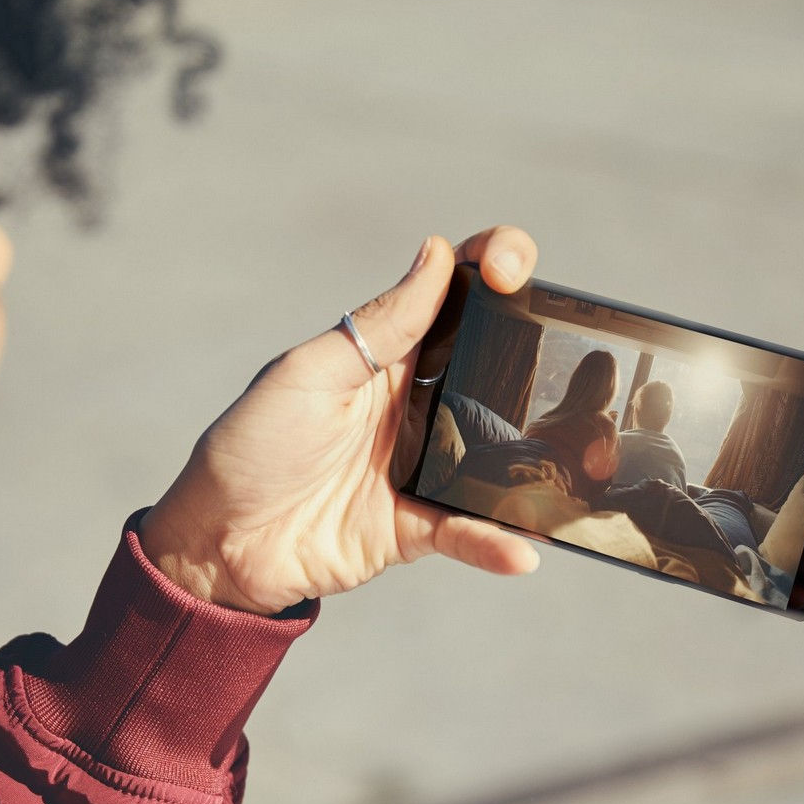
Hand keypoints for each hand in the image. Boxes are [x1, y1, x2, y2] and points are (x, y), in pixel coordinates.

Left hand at [139, 227, 543, 614]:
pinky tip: (522, 549)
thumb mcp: (309, 374)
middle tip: (577, 349)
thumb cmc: (249, 447)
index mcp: (385, 354)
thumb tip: (438, 253)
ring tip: (587, 453)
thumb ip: (379, 326)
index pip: (452, 295)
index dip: (491, 266)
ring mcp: (421, 465)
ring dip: (540, 454)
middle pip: (495, 365)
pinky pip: (468, 530)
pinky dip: (494, 541)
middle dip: (541, 350)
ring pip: (500, 451)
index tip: (509, 267)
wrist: (216, 543)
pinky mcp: (415, 527)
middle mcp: (414, 404)